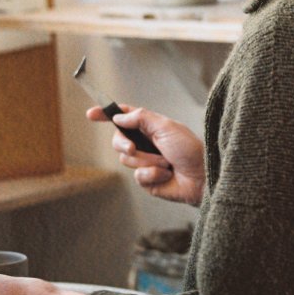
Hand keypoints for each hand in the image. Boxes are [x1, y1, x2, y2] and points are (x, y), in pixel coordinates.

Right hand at [86, 105, 205, 204]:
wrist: (203, 177)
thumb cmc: (189, 149)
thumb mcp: (166, 127)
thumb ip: (141, 118)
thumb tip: (119, 116)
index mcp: (151, 126)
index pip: (124, 117)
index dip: (106, 114)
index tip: (91, 114)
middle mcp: (146, 143)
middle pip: (118, 140)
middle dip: (123, 144)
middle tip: (132, 147)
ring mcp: (146, 162)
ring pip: (127, 159)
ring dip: (147, 161)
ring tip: (166, 163)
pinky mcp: (148, 180)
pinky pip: (138, 176)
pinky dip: (152, 175)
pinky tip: (166, 175)